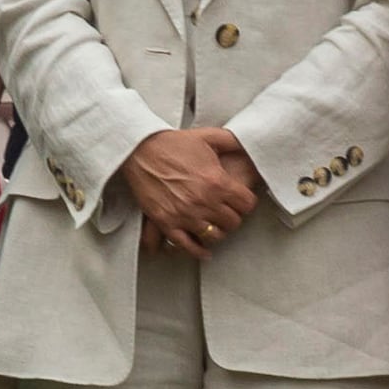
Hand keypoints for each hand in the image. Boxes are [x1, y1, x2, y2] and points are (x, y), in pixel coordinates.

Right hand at [118, 127, 255, 252]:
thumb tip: (248, 143)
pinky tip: (204, 250)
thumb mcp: (208, 136)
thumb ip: (233, 141)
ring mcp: (185, 214)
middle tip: (227, 212)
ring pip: (215, 236)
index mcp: (217, 181)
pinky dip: (198, 251)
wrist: (140, 149)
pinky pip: (188, 246)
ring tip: (214, 224)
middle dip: (232, 216)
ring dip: (217, 231)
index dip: (245, 202)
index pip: (247, 205)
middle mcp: (204, 201)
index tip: (241, 201)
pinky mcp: (167, 222)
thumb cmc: (173, 143)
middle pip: (233, 222)